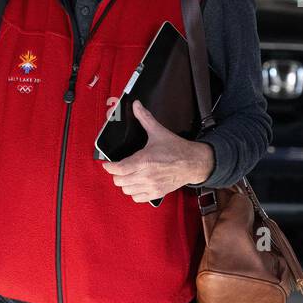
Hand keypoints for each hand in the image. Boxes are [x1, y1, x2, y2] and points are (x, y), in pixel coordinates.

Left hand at [100, 101, 214, 202]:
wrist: (194, 163)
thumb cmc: (177, 149)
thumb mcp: (158, 132)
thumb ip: (145, 118)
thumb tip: (137, 105)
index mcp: (144, 160)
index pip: (117, 169)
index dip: (109, 167)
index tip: (107, 164)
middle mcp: (146, 175)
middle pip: (119, 181)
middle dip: (117, 174)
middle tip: (119, 168)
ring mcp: (151, 186)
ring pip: (126, 190)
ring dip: (125, 183)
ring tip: (128, 175)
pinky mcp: (156, 193)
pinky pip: (137, 197)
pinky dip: (134, 192)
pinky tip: (137, 183)